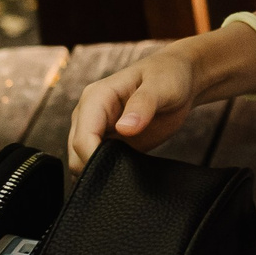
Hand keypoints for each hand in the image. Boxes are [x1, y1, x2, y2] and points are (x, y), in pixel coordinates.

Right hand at [67, 46, 202, 168]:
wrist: (179, 78)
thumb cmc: (169, 76)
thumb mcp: (162, 87)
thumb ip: (143, 105)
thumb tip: (124, 128)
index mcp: (96, 97)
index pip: (82, 137)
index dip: (94, 159)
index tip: (117, 171)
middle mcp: (89, 114)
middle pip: (77, 154)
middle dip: (97, 170)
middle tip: (127, 178)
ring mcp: (96, 129)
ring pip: (82, 161)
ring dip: (101, 173)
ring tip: (128, 175)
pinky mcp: (108, 141)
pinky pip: (97, 163)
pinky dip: (108, 173)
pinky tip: (127, 174)